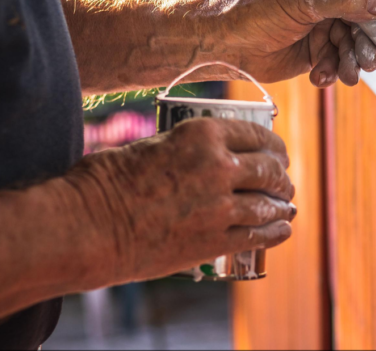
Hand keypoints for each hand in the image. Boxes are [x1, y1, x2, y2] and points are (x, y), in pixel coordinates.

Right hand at [64, 118, 294, 282]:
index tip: (278, 152)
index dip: (274, 145)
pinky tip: (284, 228)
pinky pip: (258, 235)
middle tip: (283, 180)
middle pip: (268, 169)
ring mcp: (220, 207)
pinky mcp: (214, 241)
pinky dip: (276, 232)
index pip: (256, 135)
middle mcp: (219, 167)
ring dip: (281, 204)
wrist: (89, 227)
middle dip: (281, 176)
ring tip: (286, 206)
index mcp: (203, 135)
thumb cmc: (106, 181)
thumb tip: (205, 155)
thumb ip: (187, 149)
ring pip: (268, 204)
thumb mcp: (153, 145)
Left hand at [215, 0, 375, 86]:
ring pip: (354, 42)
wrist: (223, 44)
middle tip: (368, 60)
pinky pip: (338, 61)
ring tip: (347, 74)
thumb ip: (343, 1)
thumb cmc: (250, 9)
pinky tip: (321, 76)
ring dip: (352, 61)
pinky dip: (333, 71)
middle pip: (366, 15)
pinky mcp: (317, 49)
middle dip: (367, 40)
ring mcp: (323, 22)